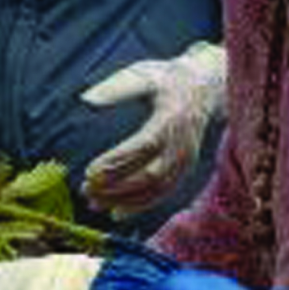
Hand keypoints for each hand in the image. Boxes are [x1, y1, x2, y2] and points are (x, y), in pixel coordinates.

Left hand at [77, 43, 226, 216]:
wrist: (203, 86)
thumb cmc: (166, 80)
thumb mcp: (143, 75)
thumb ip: (116, 89)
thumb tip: (85, 100)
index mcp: (170, 119)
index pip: (144, 146)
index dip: (117, 161)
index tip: (89, 170)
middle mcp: (182, 143)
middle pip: (150, 174)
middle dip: (116, 186)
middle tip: (84, 189)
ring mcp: (185, 159)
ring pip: (156, 189)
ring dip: (124, 200)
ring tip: (93, 203)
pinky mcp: (184, 168)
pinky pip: (163, 192)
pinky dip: (140, 205)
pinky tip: (116, 214)